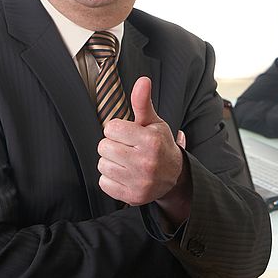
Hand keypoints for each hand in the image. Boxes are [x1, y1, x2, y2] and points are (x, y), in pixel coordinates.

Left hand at [98, 77, 189, 217]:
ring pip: (102, 165)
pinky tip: (124, 174)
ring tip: (126, 161)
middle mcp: (145, 162)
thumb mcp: (154, 122)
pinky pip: (103, 183)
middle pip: (104, 146)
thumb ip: (143, 102)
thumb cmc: (160, 145)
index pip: (111, 128)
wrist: (174, 176)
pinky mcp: (132, 196)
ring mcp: (139, 181)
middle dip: (113, 145)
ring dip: (111, 162)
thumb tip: (142, 81)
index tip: (128, 134)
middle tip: (127, 148)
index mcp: (150, 141)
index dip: (117, 129)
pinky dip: (110, 179)